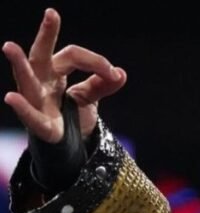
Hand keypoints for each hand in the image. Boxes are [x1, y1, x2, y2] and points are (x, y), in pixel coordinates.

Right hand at [3, 8, 125, 142]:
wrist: (72, 144)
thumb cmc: (73, 114)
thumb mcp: (90, 97)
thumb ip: (103, 84)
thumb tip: (120, 73)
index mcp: (54, 71)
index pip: (73, 55)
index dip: (95, 62)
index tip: (113, 73)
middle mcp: (41, 82)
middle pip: (42, 55)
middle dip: (46, 35)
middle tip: (51, 14)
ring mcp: (37, 102)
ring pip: (27, 81)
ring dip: (19, 65)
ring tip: (9, 46)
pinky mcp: (40, 125)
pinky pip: (30, 116)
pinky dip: (23, 108)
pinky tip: (11, 98)